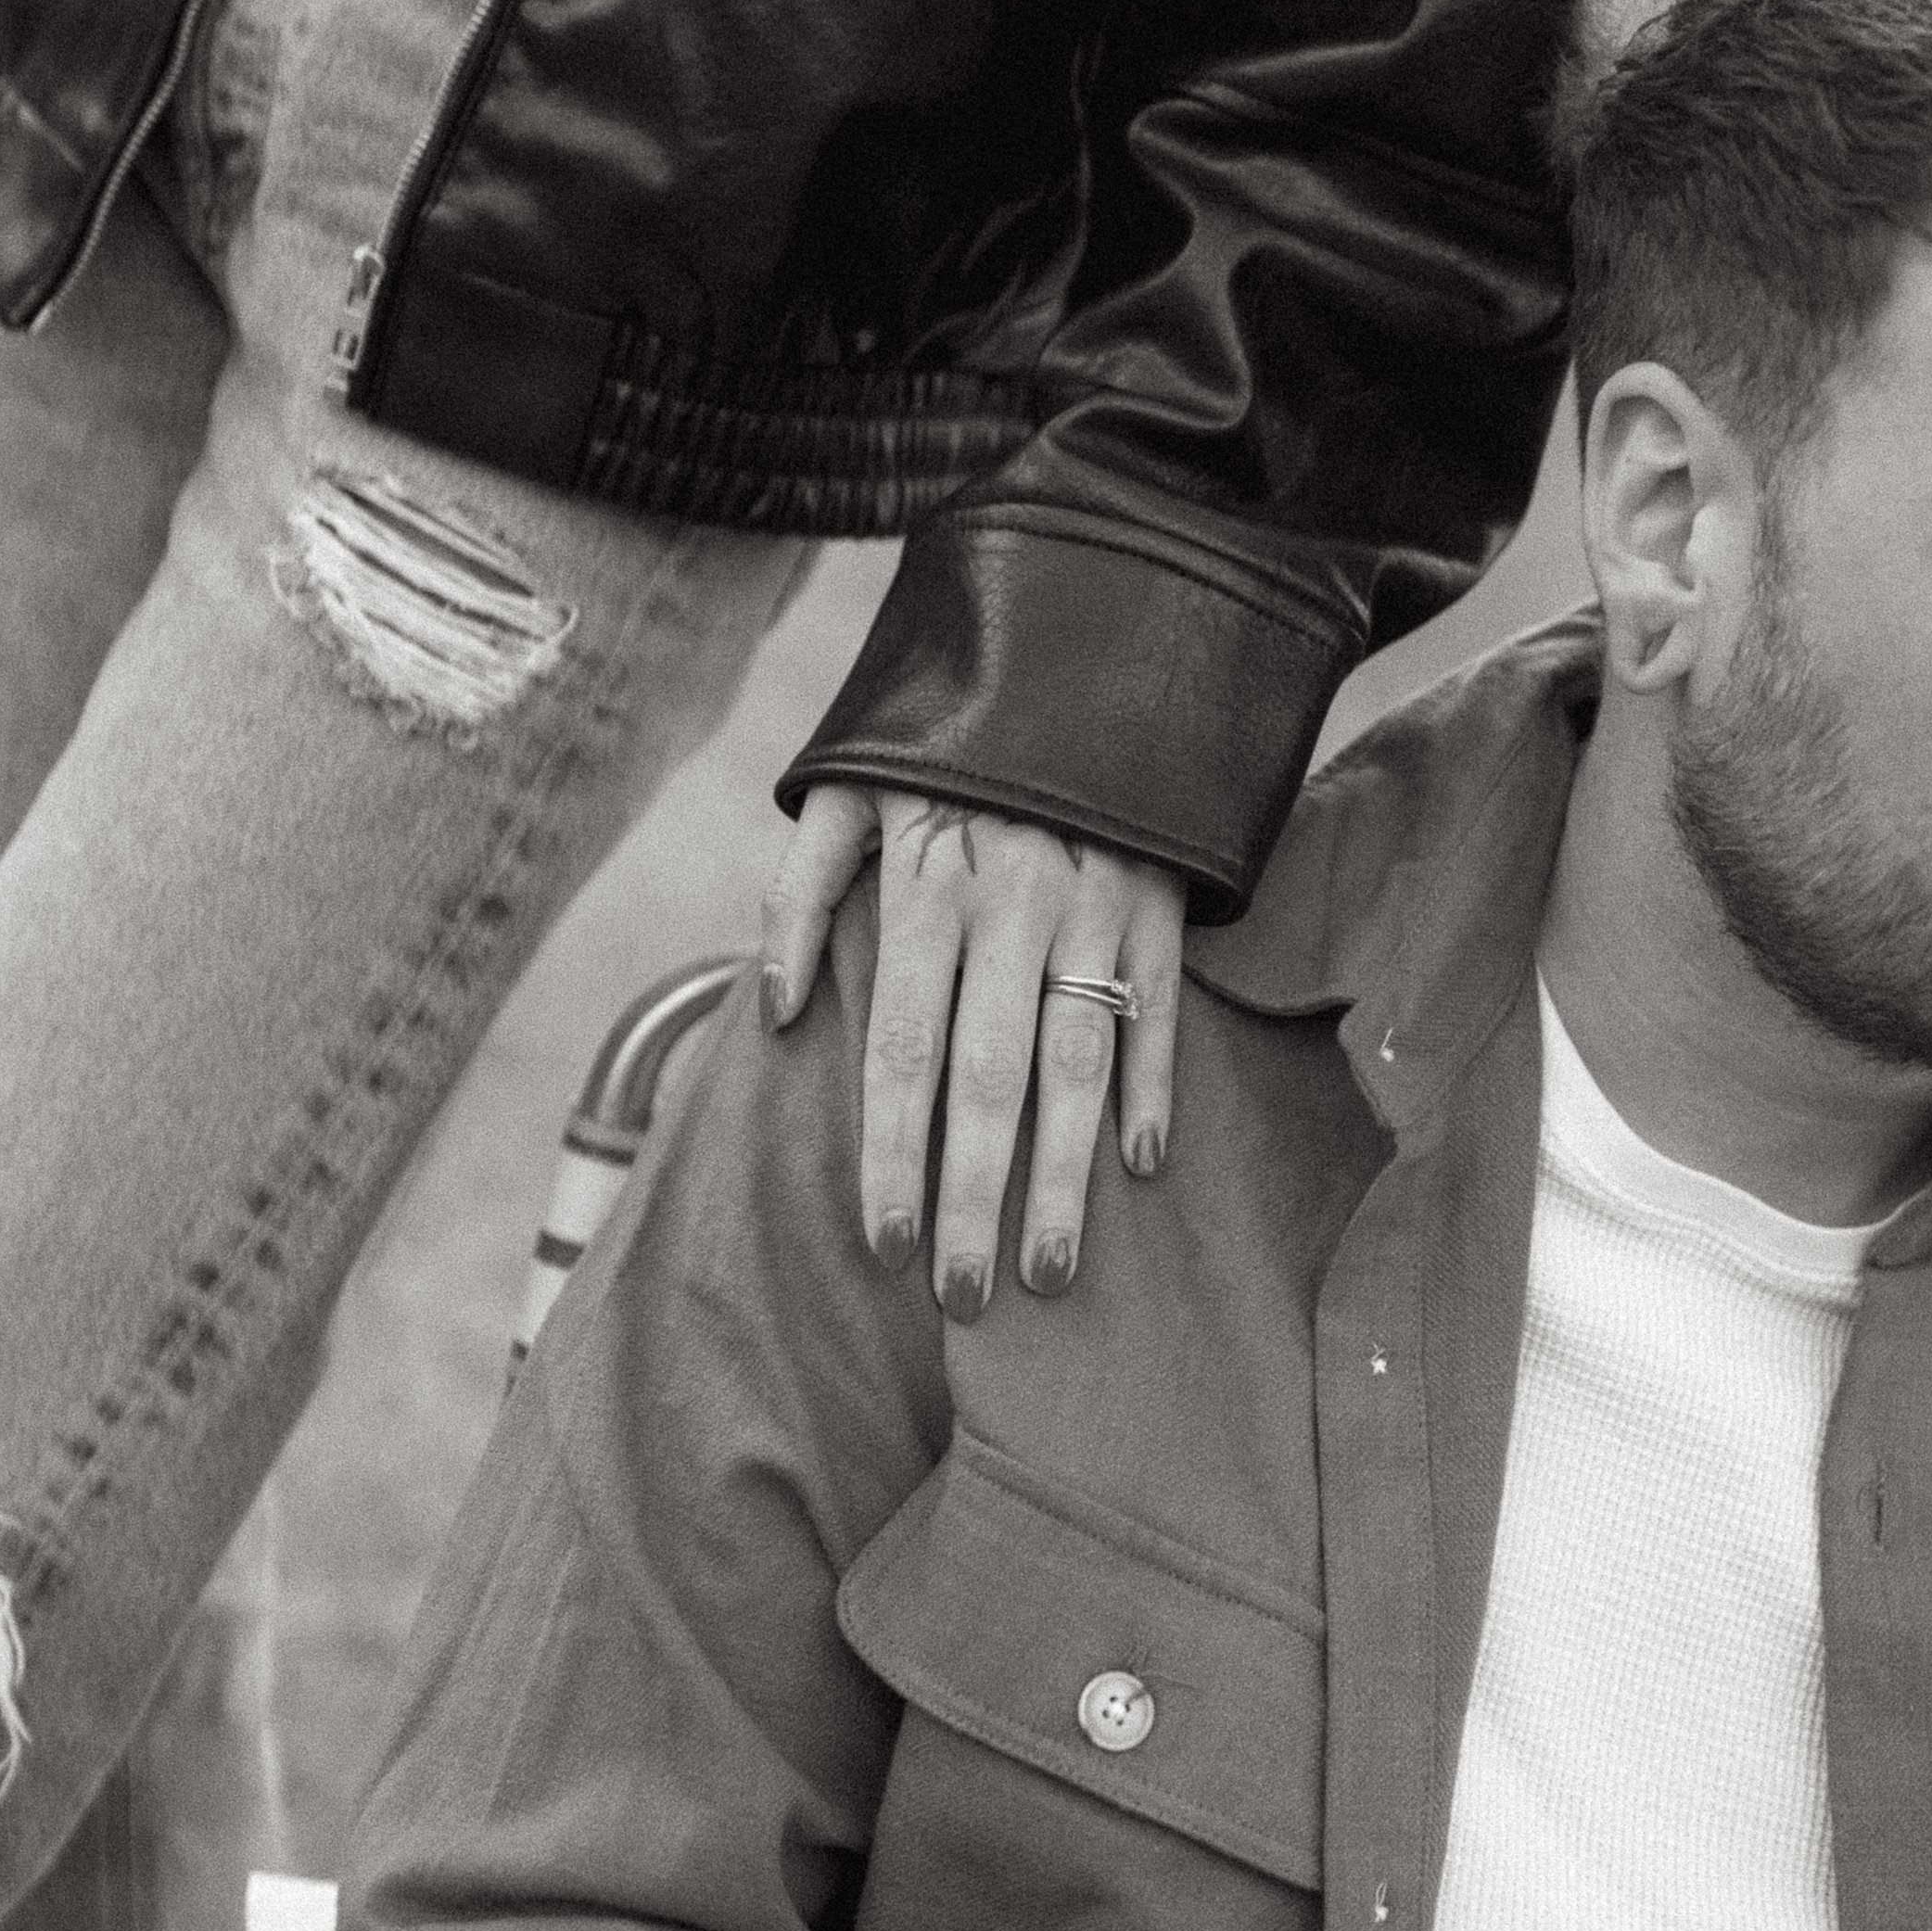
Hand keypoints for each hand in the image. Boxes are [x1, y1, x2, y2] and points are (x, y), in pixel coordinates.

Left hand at [763, 785, 1185, 1315]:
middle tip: (968, 1297)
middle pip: (989, 1078)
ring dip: (1064, 1175)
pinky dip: (1154, 1088)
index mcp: (928, 883)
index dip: (891, 1152)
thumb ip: (797, 895)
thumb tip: (770, 1012)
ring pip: (1079, 1063)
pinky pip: (1158, 1011)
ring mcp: (1096, 906)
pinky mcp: (1161, 901)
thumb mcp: (844, 787)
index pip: (900, 1048)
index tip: (887, 1245)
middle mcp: (1013, 904)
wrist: (1081, 634)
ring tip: (1050, 1270)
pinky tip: (1142, 1169)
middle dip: (976, 1196)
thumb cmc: (943, 736)